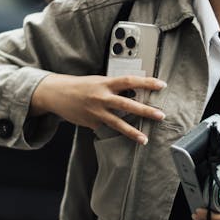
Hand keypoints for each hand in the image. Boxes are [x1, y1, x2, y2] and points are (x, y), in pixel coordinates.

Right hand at [30, 73, 165, 144]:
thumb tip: (133, 93)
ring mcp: (96, 111)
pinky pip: (106, 129)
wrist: (57, 93)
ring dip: (133, 132)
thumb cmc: (80, 86)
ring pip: (118, 123)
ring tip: (144, 139)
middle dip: (146, 111)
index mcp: (106, 83)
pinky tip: (121, 136)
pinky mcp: (91, 123)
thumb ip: (114, 87)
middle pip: (128, 104)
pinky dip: (114, 132)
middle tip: (161, 115)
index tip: (161, 85)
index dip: (147, 82)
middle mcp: (102, 97)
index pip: (130, 81)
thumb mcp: (99, 81)